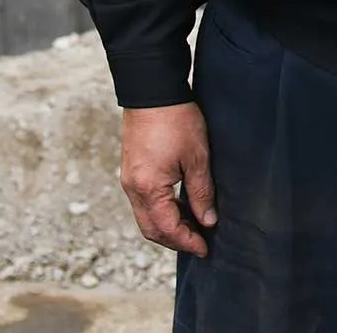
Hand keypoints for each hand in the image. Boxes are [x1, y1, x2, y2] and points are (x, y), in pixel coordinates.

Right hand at [119, 103, 218, 256]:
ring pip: (145, 216)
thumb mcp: (197, 157)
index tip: (205, 248)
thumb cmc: (176, 119)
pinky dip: (159, 211)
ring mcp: (128, 179)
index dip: (187, 242)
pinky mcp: (130, 169)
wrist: (151, 89)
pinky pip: (142, 201)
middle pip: (151, 229)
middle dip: (175, 240)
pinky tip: (178, 205)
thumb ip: (201, 192)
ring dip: (167, 226)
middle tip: (199, 242)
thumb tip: (208, 220)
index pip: (167, 229)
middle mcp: (133, 188)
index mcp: (149, 188)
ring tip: (192, 225)